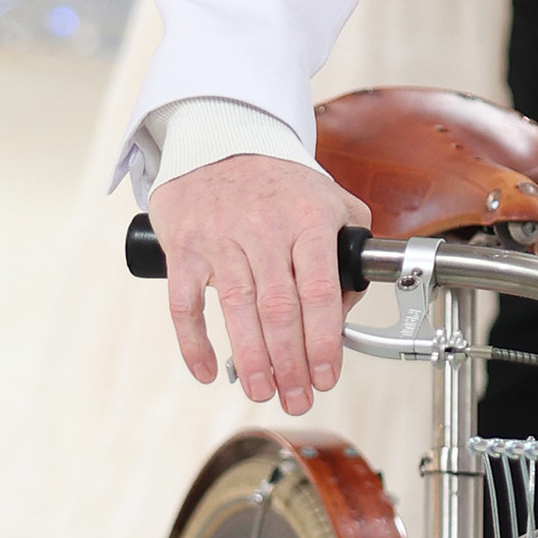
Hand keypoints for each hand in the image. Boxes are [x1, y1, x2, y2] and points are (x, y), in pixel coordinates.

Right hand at [149, 153, 358, 407]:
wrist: (218, 139)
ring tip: (264, 392)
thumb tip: (349, 310)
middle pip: (279, 309)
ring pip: (237, 309)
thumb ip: (351, 249)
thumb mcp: (331, 199)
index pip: (320, 290)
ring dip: (251, 359)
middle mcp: (264, 228)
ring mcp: (221, 237)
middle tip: (297, 398)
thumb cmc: (279, 182)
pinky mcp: (185, 246)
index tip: (327, 376)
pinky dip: (193, 342)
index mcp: (308, 219)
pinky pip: (186, 302)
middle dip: (291, 363)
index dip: (324, 341)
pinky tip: (208, 371)